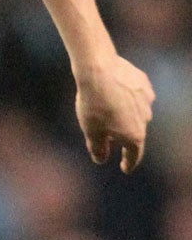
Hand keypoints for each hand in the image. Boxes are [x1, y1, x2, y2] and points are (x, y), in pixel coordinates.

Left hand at [74, 53, 154, 171]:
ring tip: (107, 113)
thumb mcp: (91, 131)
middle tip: (109, 139)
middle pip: (135, 134)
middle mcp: (146, 119)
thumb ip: (98, 148)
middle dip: (122, 138)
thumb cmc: (93, 104)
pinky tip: (115, 95)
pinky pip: (136, 97)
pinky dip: (127, 100)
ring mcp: (147, 101)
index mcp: (134, 135)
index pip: (134, 155)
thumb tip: (101, 159)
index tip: (125, 168)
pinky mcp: (145, 85)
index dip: (129, 163)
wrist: (99, 71)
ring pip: (136, 114)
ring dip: (125, 117)